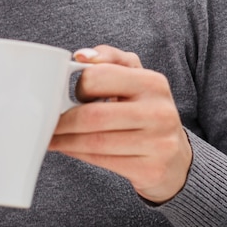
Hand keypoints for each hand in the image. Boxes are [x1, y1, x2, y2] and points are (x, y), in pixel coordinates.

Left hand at [48, 45, 191, 203]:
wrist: (177, 159)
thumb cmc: (145, 109)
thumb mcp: (134, 77)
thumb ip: (108, 58)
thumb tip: (81, 56)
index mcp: (152, 82)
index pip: (98, 77)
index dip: (78, 86)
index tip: (68, 93)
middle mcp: (159, 112)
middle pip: (93, 116)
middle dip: (63, 121)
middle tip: (49, 122)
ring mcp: (159, 144)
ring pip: (95, 142)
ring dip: (65, 140)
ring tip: (52, 137)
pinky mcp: (151, 171)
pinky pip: (102, 161)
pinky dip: (78, 154)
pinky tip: (69, 148)